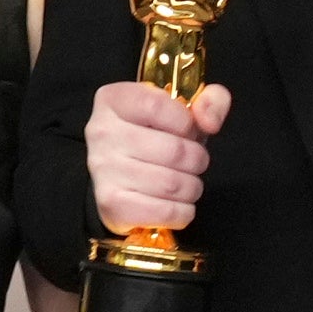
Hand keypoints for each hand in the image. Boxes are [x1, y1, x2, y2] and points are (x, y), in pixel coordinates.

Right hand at [85, 79, 226, 231]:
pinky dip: (182, 211)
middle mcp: (102, 132)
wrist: (122, 179)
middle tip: (193, 162)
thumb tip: (210, 122)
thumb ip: (210, 101)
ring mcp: (103, 169)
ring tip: (185, 182)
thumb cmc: (154, 139)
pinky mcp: (111, 204)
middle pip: (174, 150)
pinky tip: (175, 203)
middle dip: (197, 159)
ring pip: (172, 184)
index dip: (186, 123)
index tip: (188, 131)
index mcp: (114, 99)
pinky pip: (165, 212)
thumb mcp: (183, 111)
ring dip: (192, 187)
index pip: (158, 106)